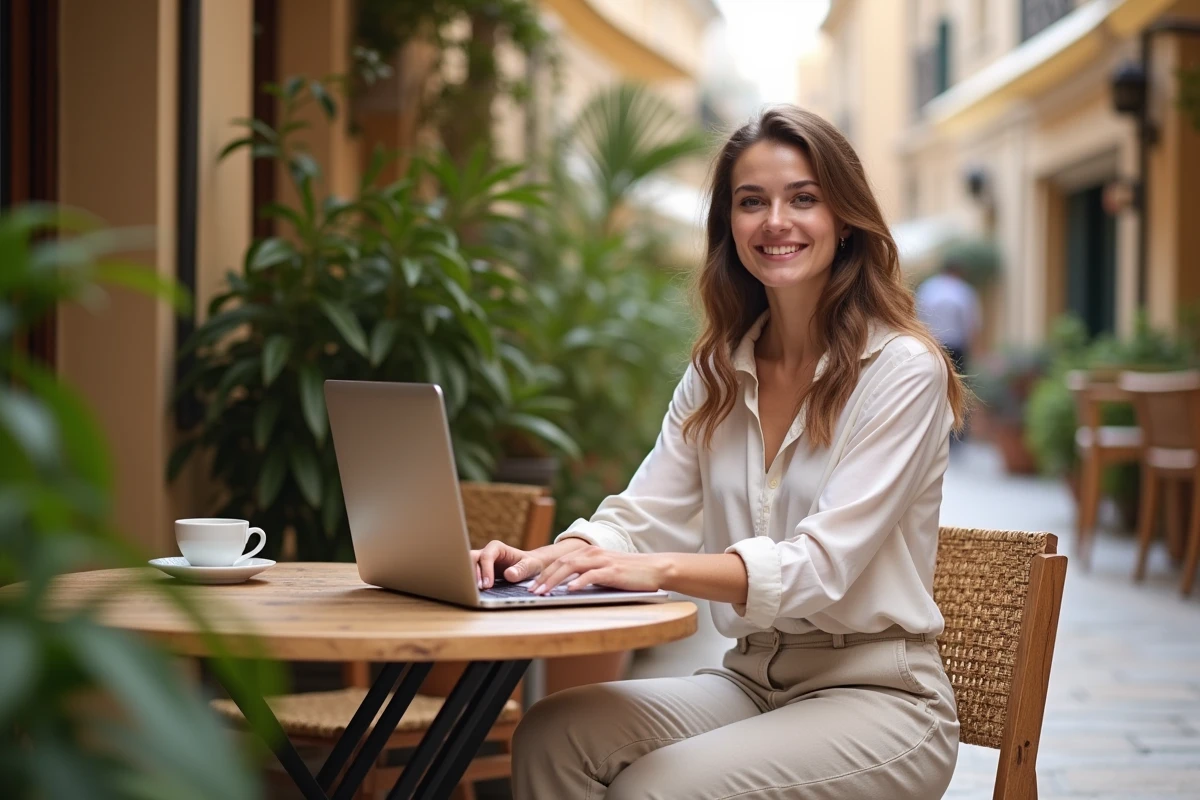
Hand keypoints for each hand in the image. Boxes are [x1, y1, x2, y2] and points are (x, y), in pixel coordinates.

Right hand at [471, 540, 545, 588]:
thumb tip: (509, 574)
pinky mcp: (479, 573)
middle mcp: (486, 553)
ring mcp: (481, 563)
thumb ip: (521, 569)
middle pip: (471, 559)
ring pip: (468, 567)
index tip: (487, 585)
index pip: (486, 556)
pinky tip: (475, 594)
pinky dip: (471, 584)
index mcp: (497, 548)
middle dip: (472, 573)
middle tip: (479, 589)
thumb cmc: (530, 563)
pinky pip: (470, 576)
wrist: (529, 566)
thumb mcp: (530, 565)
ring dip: (469, 579)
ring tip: (475, 592)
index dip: (485, 570)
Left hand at [532, 546, 667, 594]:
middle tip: (532, 591)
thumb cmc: (630, 573)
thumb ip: (587, 575)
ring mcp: (603, 561)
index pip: (560, 561)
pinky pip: (592, 575)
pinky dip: (579, 582)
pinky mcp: (613, 571)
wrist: (655, 568)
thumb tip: (568, 588)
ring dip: (555, 580)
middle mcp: (593, 554)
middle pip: (561, 563)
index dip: (544, 573)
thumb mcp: (605, 571)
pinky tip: (570, 590)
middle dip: (544, 577)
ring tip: (544, 592)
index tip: (532, 585)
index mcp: (589, 553)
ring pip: (572, 567)